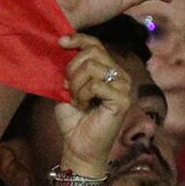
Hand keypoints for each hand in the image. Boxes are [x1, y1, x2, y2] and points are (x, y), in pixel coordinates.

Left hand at [48, 34, 134, 172]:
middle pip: (91, 53)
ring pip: (91, 68)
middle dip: (71, 70)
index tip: (60, 42)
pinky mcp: (123, 99)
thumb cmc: (73, 119)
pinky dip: (82, 95)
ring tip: (78, 101)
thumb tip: (62, 44)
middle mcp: (119, 74)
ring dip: (76, 86)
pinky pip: (96, 84)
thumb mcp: (67, 88)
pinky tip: (84, 107)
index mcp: (107, 69)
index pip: (95, 44)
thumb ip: (68, 68)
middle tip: (69, 89)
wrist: (78, 146)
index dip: (78, 39)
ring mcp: (124, 86)